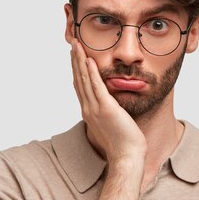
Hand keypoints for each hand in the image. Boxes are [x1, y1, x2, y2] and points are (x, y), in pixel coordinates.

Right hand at [70, 39, 146, 163]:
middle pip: (78, 79)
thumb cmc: (123, 143)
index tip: (75, 55)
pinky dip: (91, 72)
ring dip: (80, 60)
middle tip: (72, 43)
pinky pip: (96, 87)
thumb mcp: (112, 123)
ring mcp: (95, 109)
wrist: (126, 156)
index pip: (80, 85)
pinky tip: (89, 60)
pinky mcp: (106, 109)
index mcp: (89, 111)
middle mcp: (88, 108)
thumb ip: (108, 112)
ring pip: (84, 80)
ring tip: (77, 45)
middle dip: (75, 60)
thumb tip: (111, 105)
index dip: (76, 69)